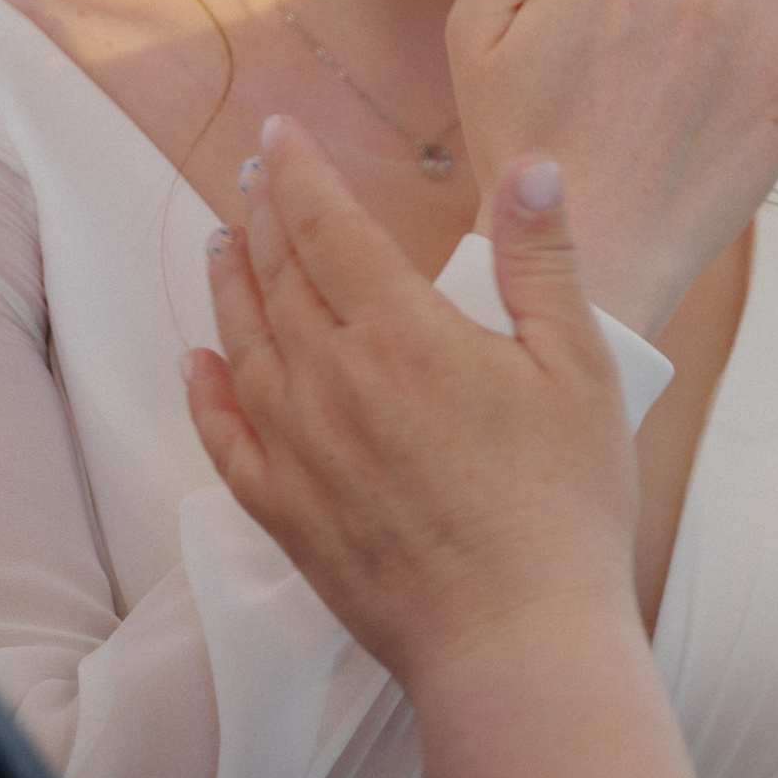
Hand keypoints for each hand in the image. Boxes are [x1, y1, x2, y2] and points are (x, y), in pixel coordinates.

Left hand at [181, 115, 639, 691]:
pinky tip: (197, 364)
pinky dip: (205, 392)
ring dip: (228, 286)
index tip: (280, 133)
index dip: (300, 173)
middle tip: (252, 177)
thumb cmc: (564, 507)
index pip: (328, 226)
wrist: (516, 643)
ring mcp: (301, 451)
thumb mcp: (581, 368)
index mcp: (403, 334)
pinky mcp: (288, 515)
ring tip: (221, 244)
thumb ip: (543, 261)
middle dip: (262, 216)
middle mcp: (334, 382)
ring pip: (243, 345)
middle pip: (278, 277)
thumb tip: (529, 168)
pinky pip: (226, 439)